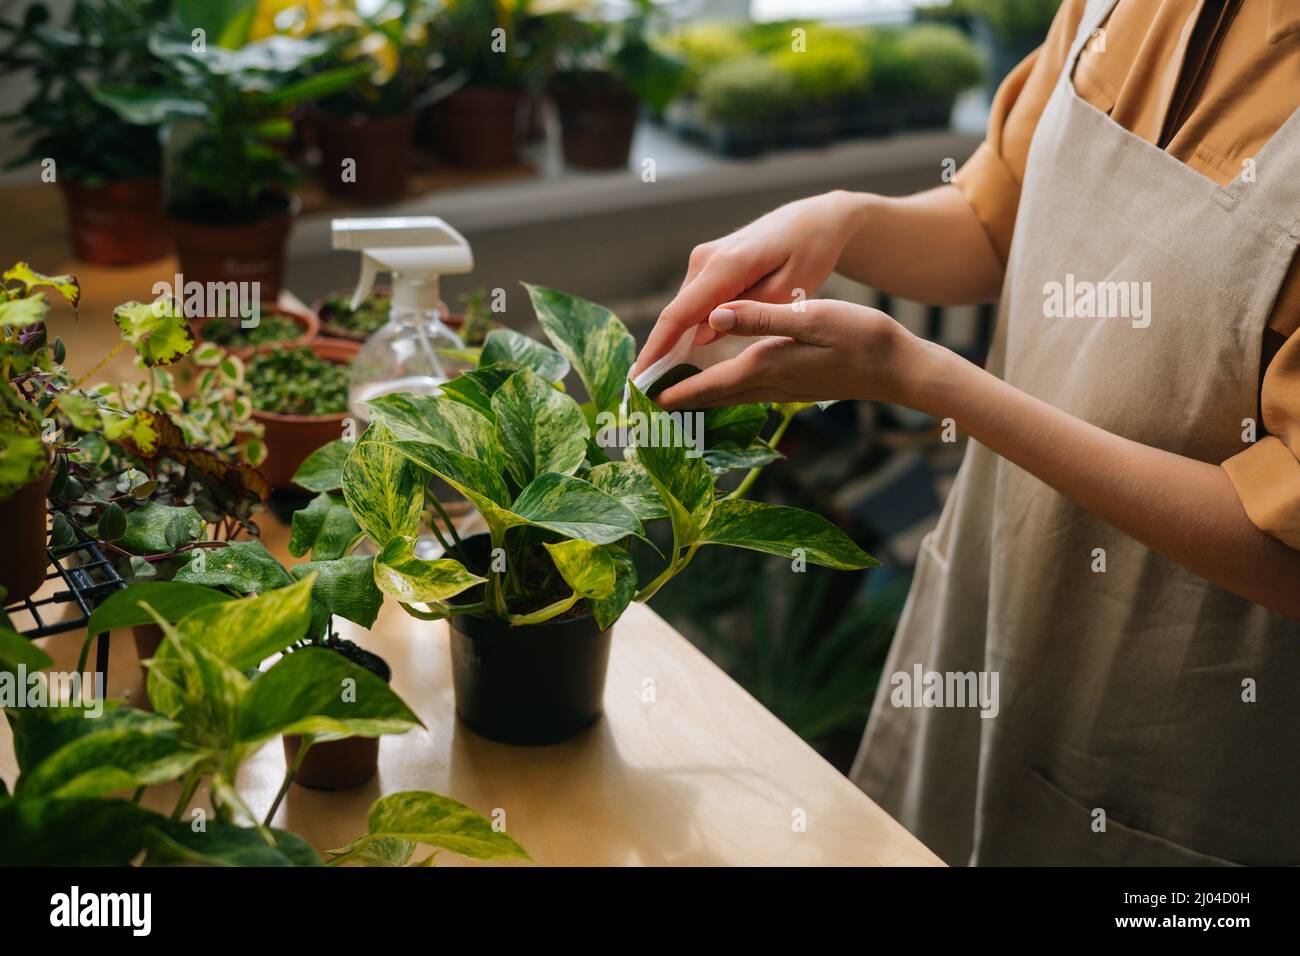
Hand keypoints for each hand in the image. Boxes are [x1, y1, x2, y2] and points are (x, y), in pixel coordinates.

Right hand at [632, 190, 870, 376]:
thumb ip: (749, 315)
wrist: (812, 220)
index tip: (639, 382)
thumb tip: (700, 338)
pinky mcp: (707, 266)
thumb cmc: (810, 252)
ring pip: (683, 311)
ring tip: (660, 385)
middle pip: (674, 316)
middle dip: (657, 355)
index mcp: (726, 265)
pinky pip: (692, 303)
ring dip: (670, 345)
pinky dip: (686, 330)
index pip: (679, 314)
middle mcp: (705, 260)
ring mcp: (703, 260)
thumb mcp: (791, 287)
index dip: (656, 350)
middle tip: (646, 397)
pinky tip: (679, 359)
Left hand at [655, 299, 947, 410]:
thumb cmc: (861, 338)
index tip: (640, 398)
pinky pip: (745, 392)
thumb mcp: (810, 318)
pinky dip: (722, 391)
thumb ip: (760, 318)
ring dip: (698, 398)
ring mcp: (781, 389)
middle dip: (677, 401)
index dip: (672, 390)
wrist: (900, 368)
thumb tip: (715, 317)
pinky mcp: (794, 386)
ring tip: (670, 397)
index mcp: (764, 366)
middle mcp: (767, 384)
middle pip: (711, 397)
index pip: (706, 384)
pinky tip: (719, 384)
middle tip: (643, 405)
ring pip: (727, 396)